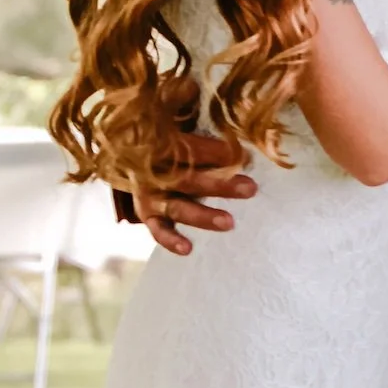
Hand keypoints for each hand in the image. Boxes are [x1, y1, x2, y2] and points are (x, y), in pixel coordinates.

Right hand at [129, 131, 257, 257]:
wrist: (137, 163)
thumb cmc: (173, 149)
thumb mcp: (182, 138)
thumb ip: (206, 143)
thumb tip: (245, 153)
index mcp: (163, 146)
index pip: (191, 148)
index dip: (218, 153)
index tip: (246, 158)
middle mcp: (154, 172)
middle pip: (188, 179)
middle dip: (220, 184)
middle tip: (250, 189)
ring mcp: (150, 195)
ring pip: (177, 207)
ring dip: (203, 216)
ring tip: (229, 222)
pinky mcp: (148, 216)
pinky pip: (159, 231)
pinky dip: (171, 241)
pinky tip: (187, 249)